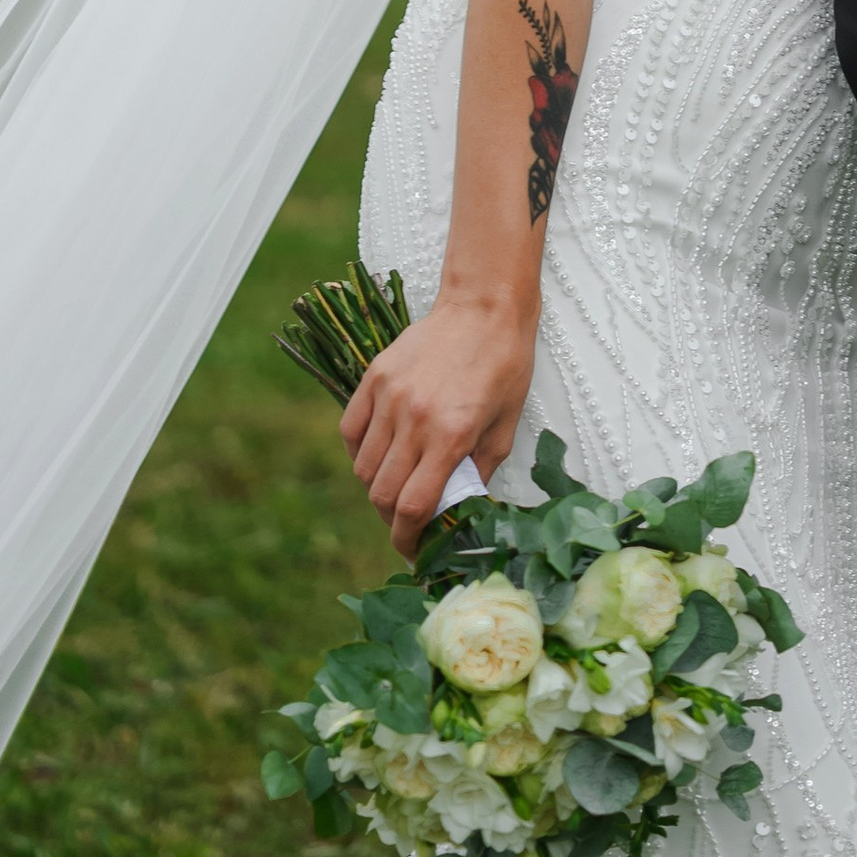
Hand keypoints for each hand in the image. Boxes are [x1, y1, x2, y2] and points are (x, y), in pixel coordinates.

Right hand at [340, 295, 536, 559]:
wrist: (485, 305)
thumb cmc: (505, 364)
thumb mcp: (506, 426)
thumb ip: (478, 473)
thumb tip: (458, 510)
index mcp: (451, 435)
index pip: (412, 508)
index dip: (408, 541)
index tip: (414, 551)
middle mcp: (414, 418)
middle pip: (382, 494)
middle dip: (393, 520)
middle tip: (408, 522)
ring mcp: (389, 396)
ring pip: (363, 467)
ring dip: (377, 487)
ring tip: (398, 485)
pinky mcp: (374, 376)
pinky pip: (351, 430)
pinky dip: (360, 452)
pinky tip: (379, 454)